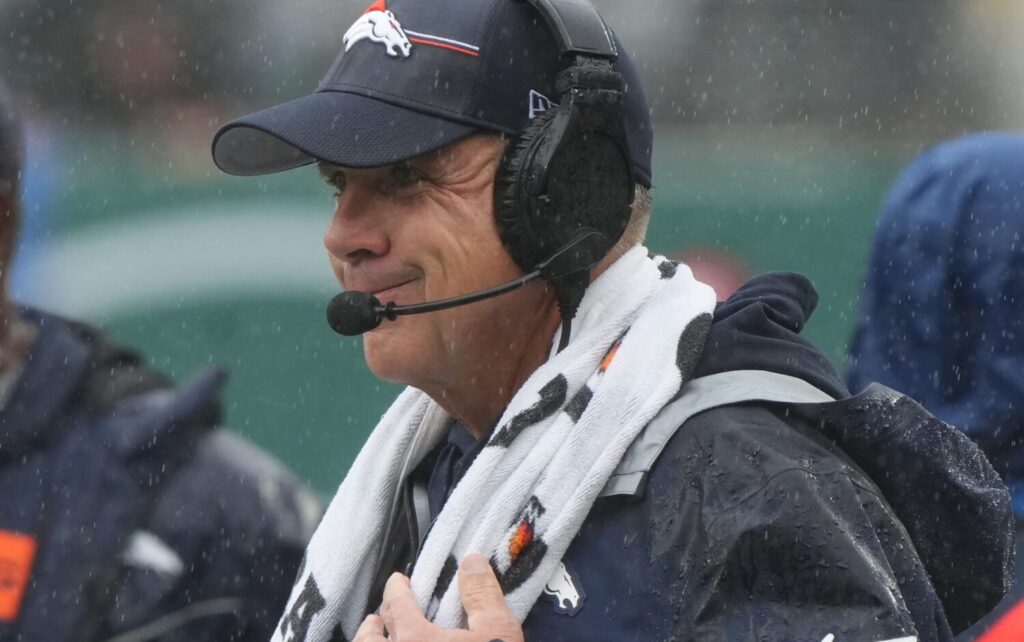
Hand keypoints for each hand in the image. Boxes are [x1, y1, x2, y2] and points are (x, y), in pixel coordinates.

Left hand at [354, 553, 524, 641]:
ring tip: (374, 640)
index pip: (397, 604)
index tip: (399, 581)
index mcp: (415, 640)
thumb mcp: (498, 634)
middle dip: (374, 623)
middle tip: (377, 616)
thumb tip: (469, 560)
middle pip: (369, 639)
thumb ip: (481, 596)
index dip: (397, 589)